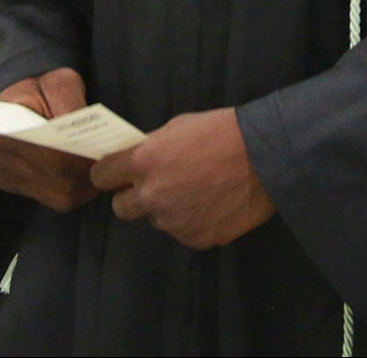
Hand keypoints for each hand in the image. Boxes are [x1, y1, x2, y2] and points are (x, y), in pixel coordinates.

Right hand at [0, 68, 98, 212]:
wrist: (15, 95)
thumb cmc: (38, 87)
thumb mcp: (57, 82)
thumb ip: (70, 102)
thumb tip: (87, 133)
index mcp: (3, 131)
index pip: (53, 159)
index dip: (83, 159)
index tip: (107, 152)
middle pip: (58, 182)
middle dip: (89, 174)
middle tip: (114, 164)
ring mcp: (4, 178)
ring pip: (59, 198)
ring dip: (87, 187)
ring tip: (106, 170)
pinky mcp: (14, 187)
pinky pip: (53, 200)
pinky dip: (77, 191)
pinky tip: (90, 175)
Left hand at [90, 108, 274, 249]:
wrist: (265, 156)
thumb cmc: (221, 132)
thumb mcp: (177, 128)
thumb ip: (150, 148)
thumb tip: (136, 162)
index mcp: (143, 162)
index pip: (101, 177)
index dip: (110, 174)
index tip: (119, 173)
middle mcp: (152, 196)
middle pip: (120, 208)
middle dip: (133, 197)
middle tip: (156, 185)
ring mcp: (173, 222)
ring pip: (155, 220)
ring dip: (166, 209)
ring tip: (195, 191)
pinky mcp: (196, 239)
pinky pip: (182, 232)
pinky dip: (192, 221)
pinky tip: (212, 204)